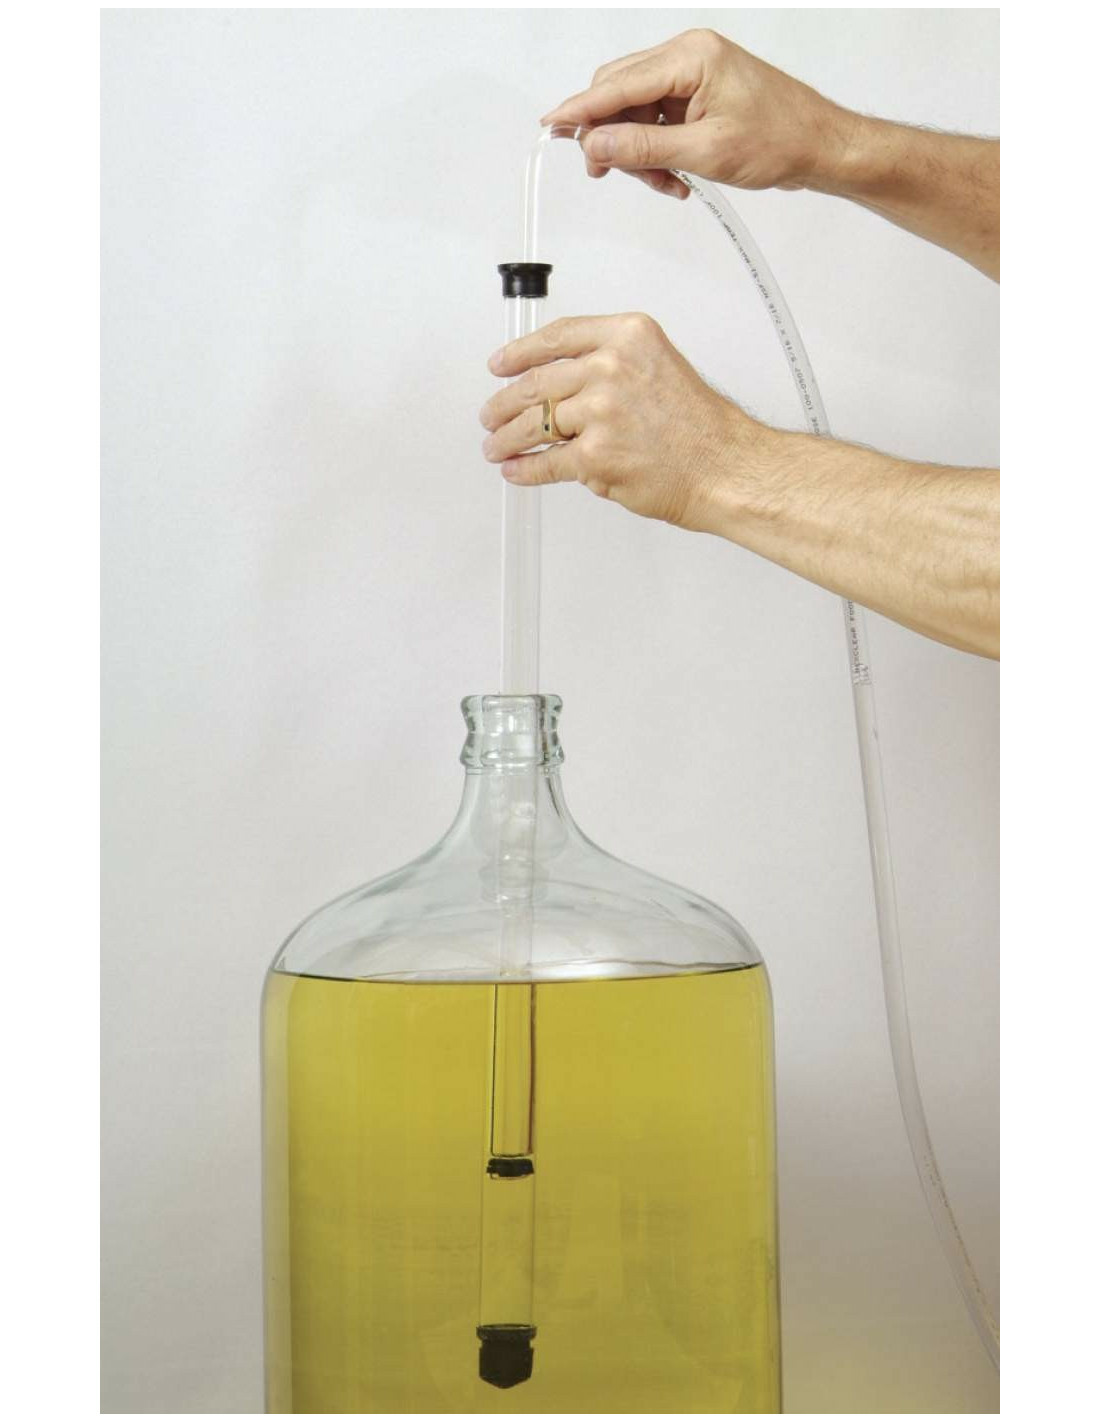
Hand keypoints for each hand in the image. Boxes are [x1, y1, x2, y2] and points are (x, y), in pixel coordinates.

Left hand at [479, 312, 772, 531]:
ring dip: (507, 438)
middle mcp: (612, 367)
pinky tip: (516, 470)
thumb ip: (612, 365)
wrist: (724, 466)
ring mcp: (600, 412)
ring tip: (495, 446)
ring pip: (535, 423)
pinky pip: (546, 462)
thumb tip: (563, 383)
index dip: (520, 352)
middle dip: (505, 402)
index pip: (558, 337)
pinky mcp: (594, 455)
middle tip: (491, 413)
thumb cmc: (699, 426)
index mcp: (628, 336)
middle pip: (538, 382)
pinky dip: (525, 469)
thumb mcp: (659, 366)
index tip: (501, 363)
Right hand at [541, 28, 856, 198]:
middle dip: (612, 136)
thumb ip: (644, 147)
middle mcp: (688, 56)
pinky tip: (675, 177)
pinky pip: (657, 120)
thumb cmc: (780, 140)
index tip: (551, 125)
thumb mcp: (704, 152)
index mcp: (690, 57)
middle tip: (610, 172)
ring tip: (664, 184)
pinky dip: (657, 151)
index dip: (581, 109)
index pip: (618, 83)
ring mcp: (693, 74)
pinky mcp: (698, 94)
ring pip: (636, 111)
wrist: (820, 146)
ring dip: (639, 152)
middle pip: (620, 92)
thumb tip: (597, 144)